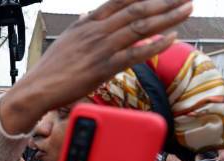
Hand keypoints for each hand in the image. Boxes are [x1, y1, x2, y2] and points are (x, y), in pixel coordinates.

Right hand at [0, 0, 192, 133]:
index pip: (120, 1)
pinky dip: (155, 45)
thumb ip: (81, 26)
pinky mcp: (102, 68)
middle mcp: (95, 31)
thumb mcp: (66, 40)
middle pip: (136, 10)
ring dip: (167, 17)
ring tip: (186, 9)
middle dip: (164, 1)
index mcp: (87, 23)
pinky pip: (134, 53)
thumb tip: (88, 14)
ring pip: (139, 27)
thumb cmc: (50, 69)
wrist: (37, 88)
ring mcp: (100, 49)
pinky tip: (171, 38)